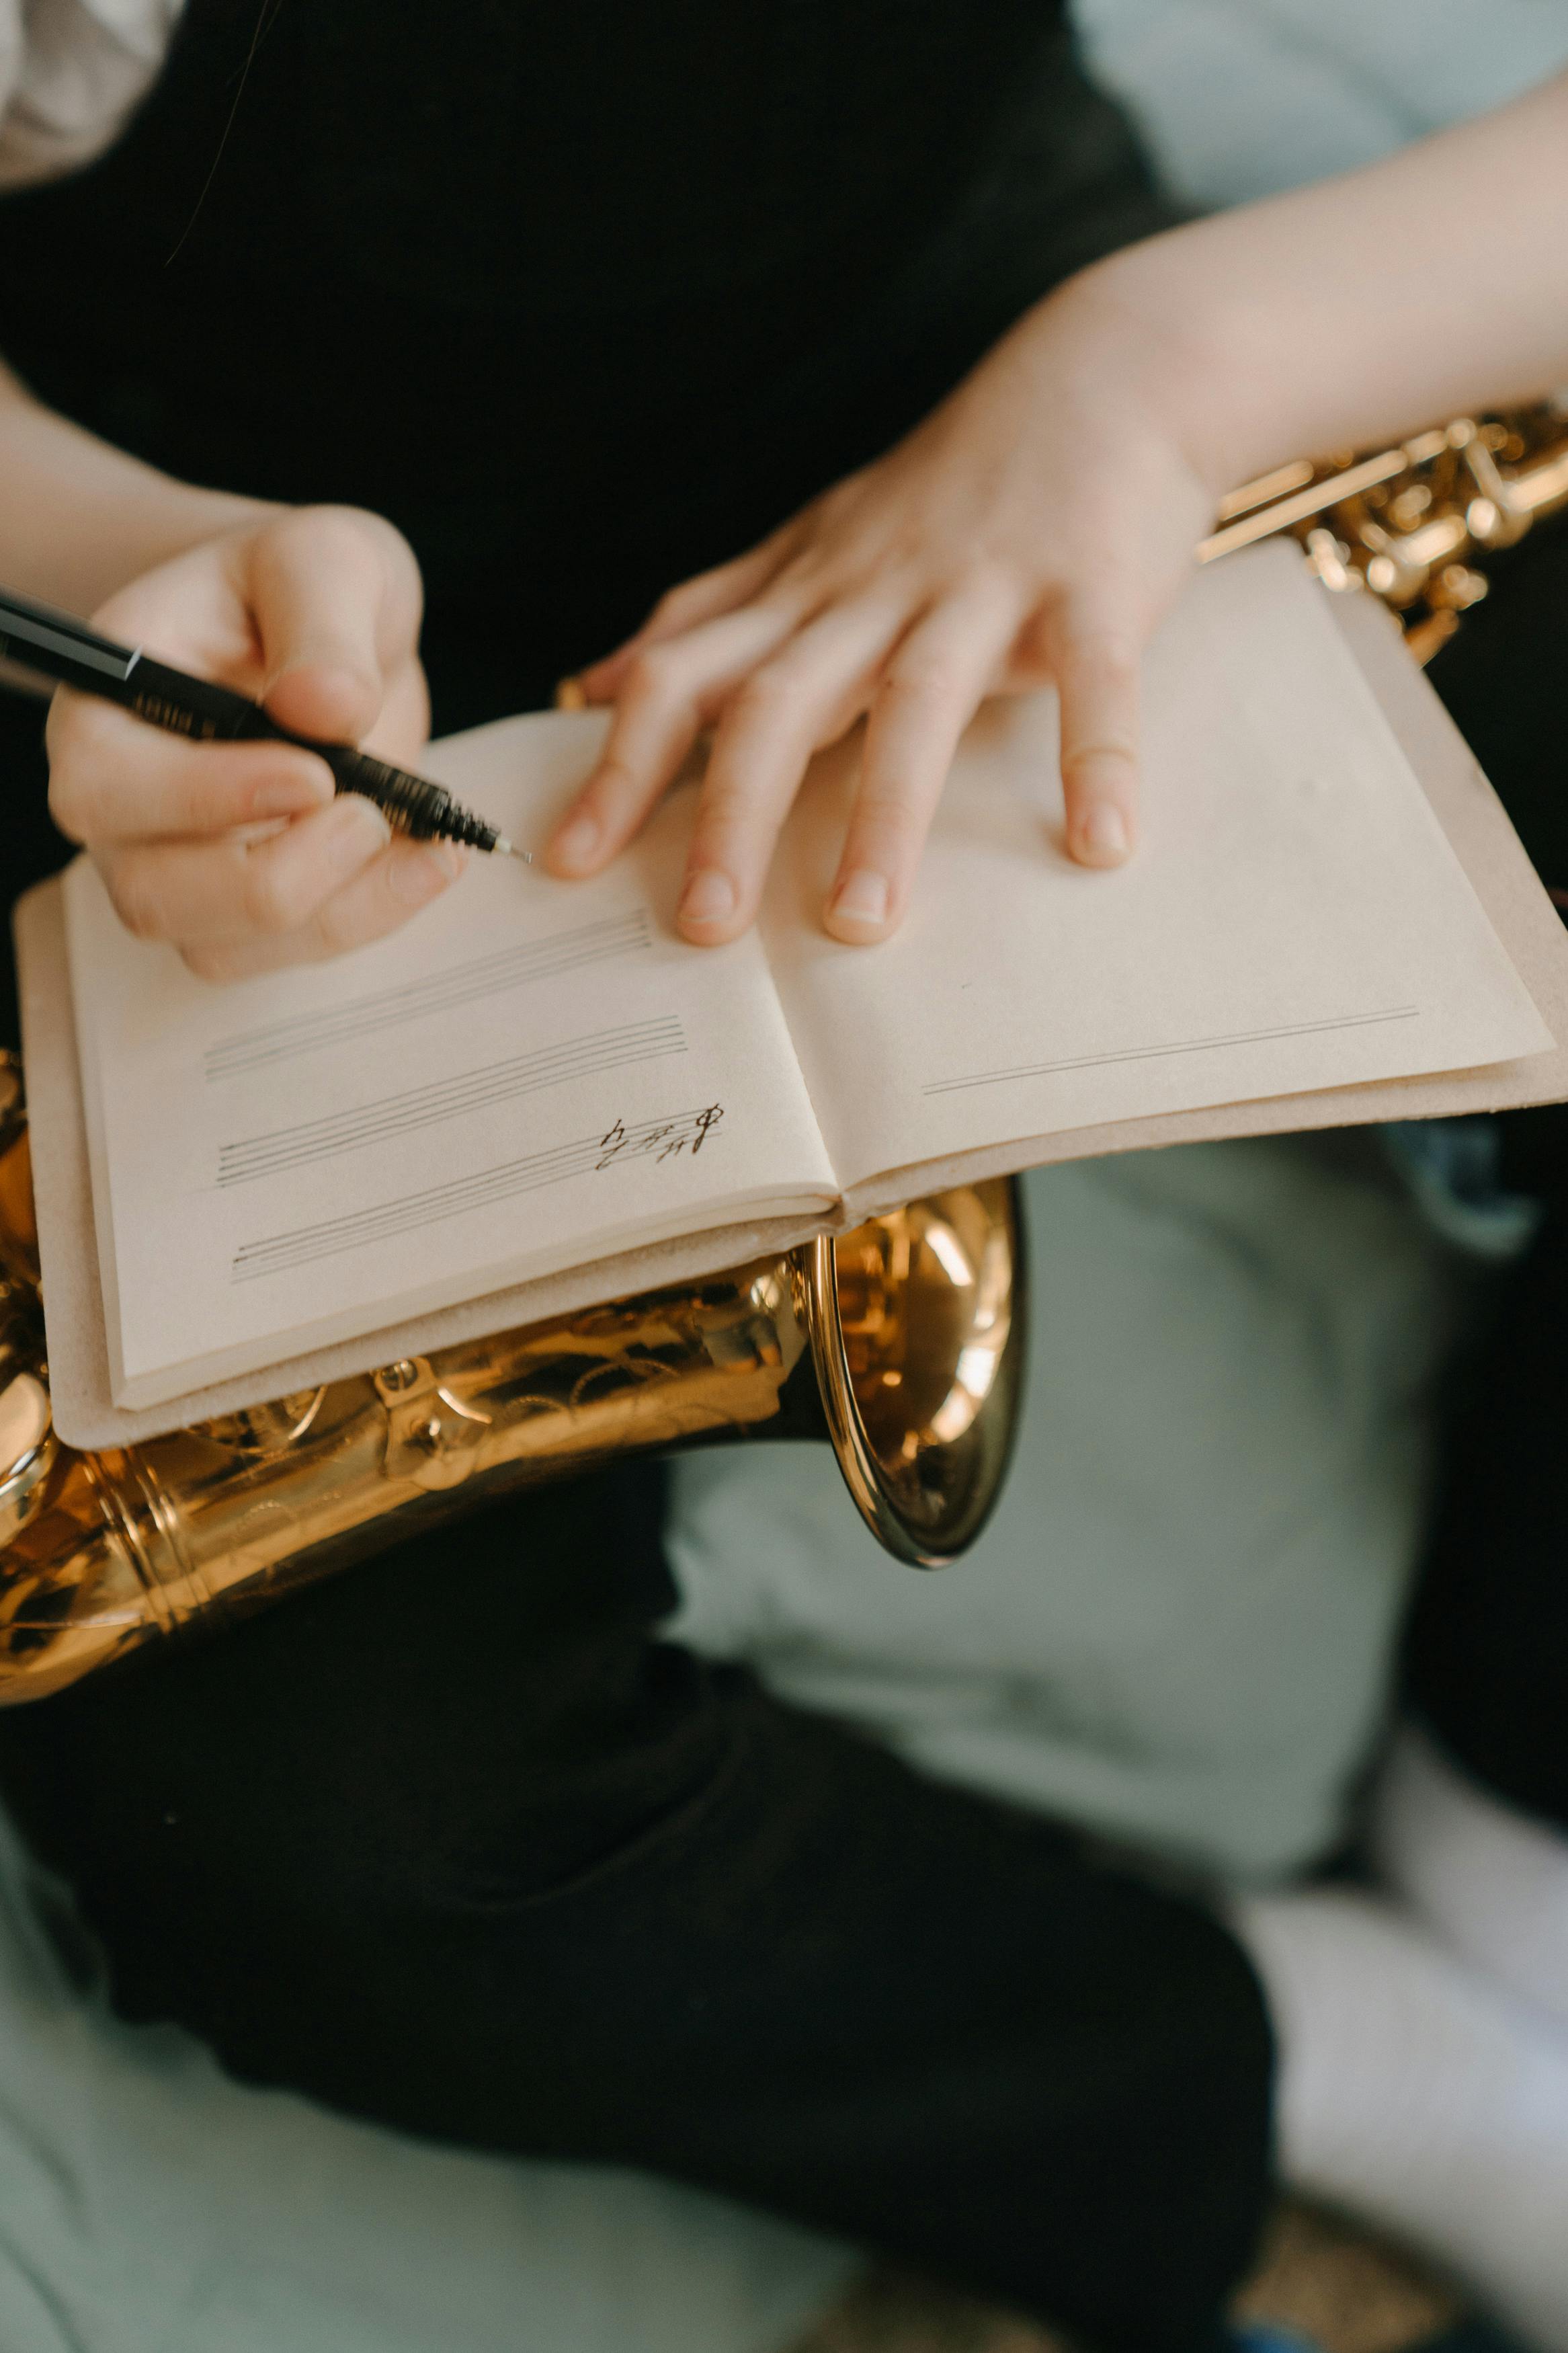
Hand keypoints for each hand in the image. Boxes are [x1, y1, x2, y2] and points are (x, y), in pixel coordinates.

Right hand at [47, 505, 454, 980]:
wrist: (326, 629)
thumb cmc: (299, 585)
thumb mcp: (322, 558)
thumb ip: (322, 620)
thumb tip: (324, 706)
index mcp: (108, 709)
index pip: (106, 790)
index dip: (204, 800)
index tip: (315, 772)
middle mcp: (127, 806)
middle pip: (154, 896)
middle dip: (274, 879)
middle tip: (370, 814)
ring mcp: (181, 869)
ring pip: (225, 946)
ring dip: (337, 911)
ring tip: (426, 839)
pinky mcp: (249, 910)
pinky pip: (292, 952)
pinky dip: (371, 917)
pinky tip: (430, 857)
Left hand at [545, 270, 1218, 945]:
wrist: (1105, 372)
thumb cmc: (948, 489)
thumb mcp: (808, 546)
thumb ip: (708, 621)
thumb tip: (590, 686)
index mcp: (803, 594)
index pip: (680, 675)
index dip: (619, 765)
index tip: (566, 860)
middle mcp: (873, 591)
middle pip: (776, 703)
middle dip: (729, 818)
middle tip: (704, 930)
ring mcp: (981, 587)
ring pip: (914, 703)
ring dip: (883, 817)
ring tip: (859, 923)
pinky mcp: (1092, 586)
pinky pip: (1090, 681)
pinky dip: (1096, 758)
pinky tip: (1100, 845)